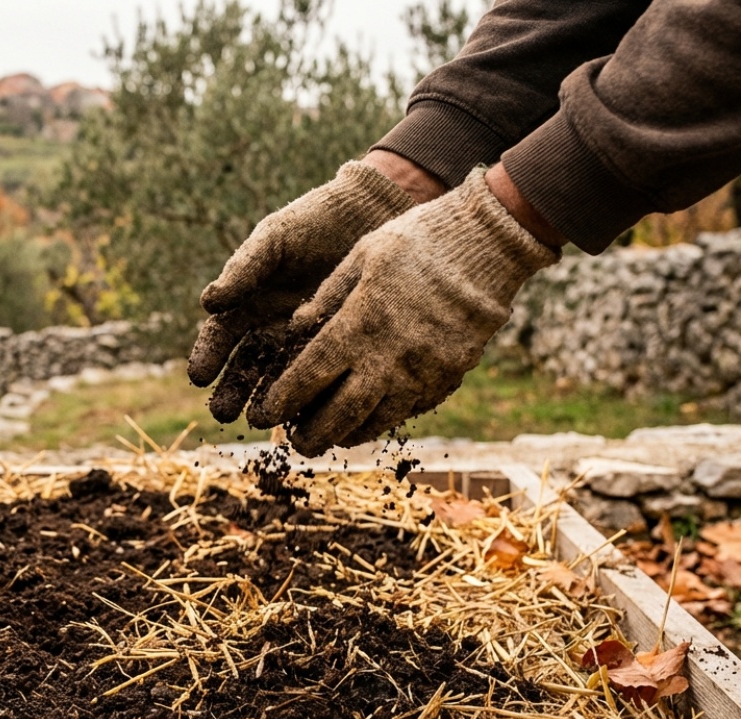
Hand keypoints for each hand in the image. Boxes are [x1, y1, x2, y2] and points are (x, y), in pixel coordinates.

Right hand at [186, 160, 416, 423]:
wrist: (368, 216)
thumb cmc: (313, 222)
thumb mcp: (274, 239)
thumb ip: (243, 269)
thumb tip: (207, 302)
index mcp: (246, 305)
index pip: (219, 338)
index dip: (207, 356)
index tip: (198, 375)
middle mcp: (269, 331)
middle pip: (244, 370)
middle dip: (231, 393)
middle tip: (224, 413)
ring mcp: (302, 345)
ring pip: (278, 382)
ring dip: (266, 403)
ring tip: (261, 420)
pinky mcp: (336, 350)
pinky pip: (320, 377)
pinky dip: (312, 396)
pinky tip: (308, 411)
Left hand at [256, 167, 559, 456]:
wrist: (487, 244)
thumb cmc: (416, 241)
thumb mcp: (361, 255)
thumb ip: (325, 297)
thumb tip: (293, 329)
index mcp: (359, 323)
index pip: (310, 375)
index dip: (284, 400)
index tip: (266, 413)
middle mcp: (389, 357)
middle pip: (341, 414)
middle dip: (312, 435)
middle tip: (295, 442)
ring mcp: (422, 371)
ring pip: (377, 421)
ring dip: (348, 434)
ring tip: (329, 437)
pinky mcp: (448, 376)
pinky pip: (409, 410)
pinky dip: (383, 420)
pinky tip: (369, 418)